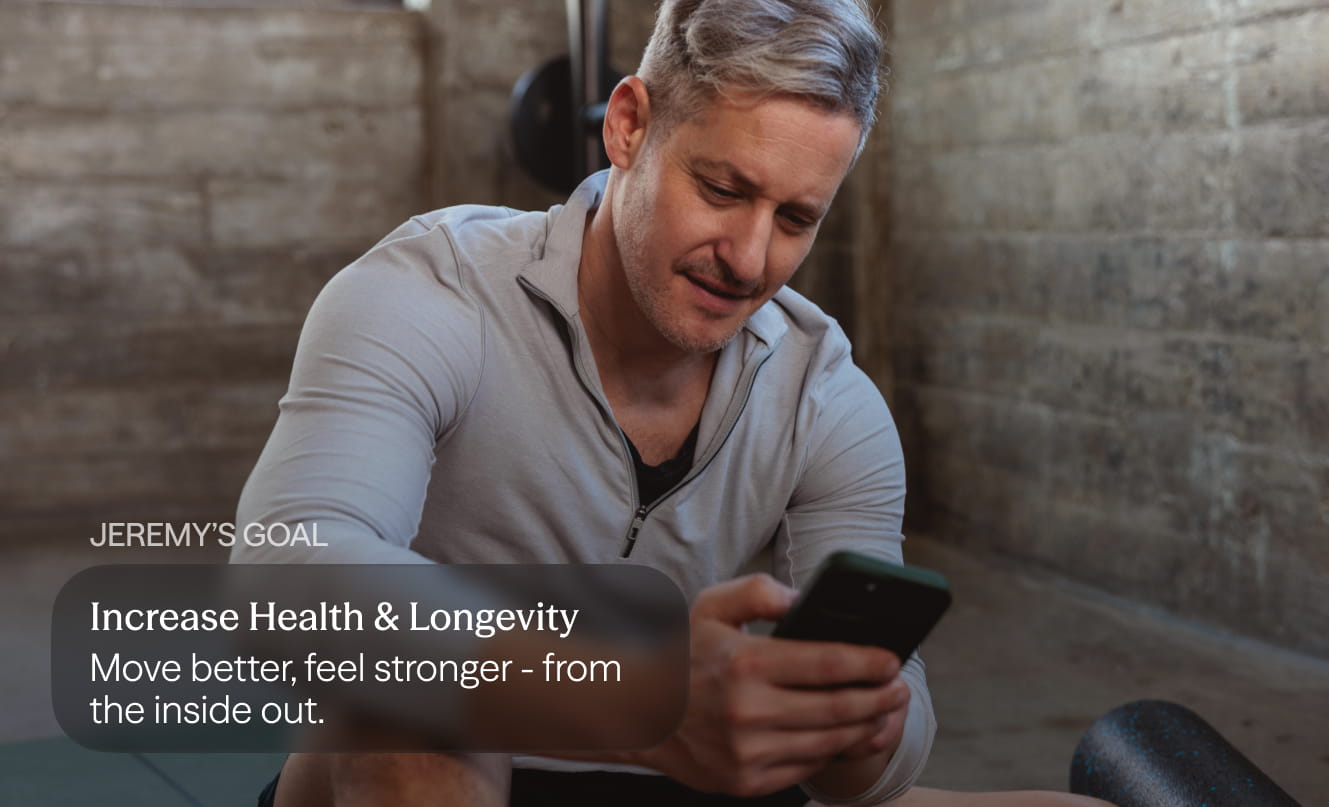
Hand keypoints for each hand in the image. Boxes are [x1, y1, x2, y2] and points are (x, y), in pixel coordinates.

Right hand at [631, 574, 909, 796]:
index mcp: (745, 663)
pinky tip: (848, 736)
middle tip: (900, 689)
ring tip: (883, 711)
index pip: (827, 664)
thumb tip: (801, 600)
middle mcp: (748, 711)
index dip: (869, 663)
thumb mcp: (710, 606)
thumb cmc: (685, 655)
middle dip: (880, 698)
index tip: (893, 660)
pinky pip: (806, 768)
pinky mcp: (747, 781)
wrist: (641, 714)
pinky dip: (833, 752)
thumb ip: (756, 591)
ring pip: (828, 743)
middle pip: (838, 709)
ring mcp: (748, 752)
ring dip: (865, 727)